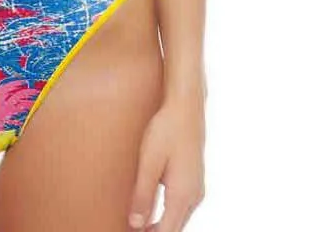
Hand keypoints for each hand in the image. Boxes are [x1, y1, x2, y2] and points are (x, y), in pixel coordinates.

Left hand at [127, 96, 205, 230]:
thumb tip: (135, 225)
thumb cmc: (166, 130)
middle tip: (129, 230)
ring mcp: (196, 189)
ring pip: (178, 219)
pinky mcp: (193, 180)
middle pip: (173, 228)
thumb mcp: (149, 162)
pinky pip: (181, 208)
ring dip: (160, 226)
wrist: (186, 107)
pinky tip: (153, 212)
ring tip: (137, 226)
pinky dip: (167, 215)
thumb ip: (142, 194)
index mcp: (183, 195)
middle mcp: (194, 196)